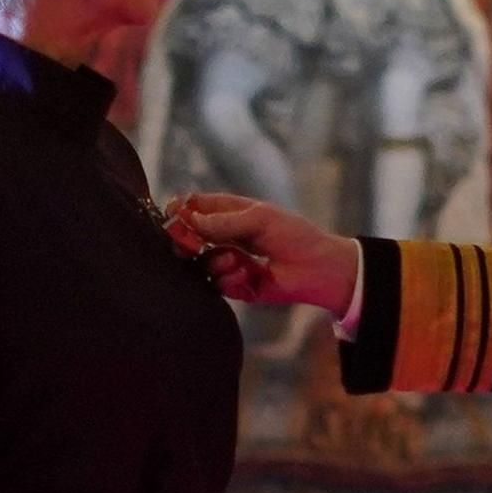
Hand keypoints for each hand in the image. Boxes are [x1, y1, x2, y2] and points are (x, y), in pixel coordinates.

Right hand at [166, 192, 354, 312]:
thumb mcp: (259, 218)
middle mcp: (225, 236)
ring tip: (237, 261)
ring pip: (201, 264)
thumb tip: (190, 221)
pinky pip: (219, 284)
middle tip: (189, 246)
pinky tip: (250, 275)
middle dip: (187, 242)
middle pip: (190, 237)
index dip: (181, 210)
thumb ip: (223, 221)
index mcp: (230, 213)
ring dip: (216, 262)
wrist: (319, 268)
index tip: (172, 215)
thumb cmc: (294, 234)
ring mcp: (229, 262)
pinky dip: (232, 279)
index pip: (195, 207)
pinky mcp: (236, 285)